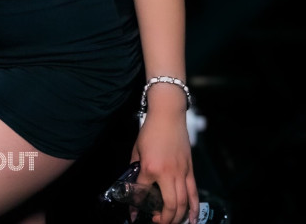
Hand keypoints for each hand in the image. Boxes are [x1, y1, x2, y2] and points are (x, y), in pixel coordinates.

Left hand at [132, 109, 198, 223]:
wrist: (167, 116)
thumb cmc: (150, 130)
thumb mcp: (137, 148)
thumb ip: (136, 167)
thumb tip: (134, 182)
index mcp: (150, 167)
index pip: (143, 193)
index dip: (137, 206)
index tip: (134, 215)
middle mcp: (167, 173)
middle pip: (169, 205)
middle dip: (164, 219)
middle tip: (157, 221)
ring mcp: (181, 172)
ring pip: (183, 202)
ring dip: (177, 217)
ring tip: (171, 222)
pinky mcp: (190, 170)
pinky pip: (194, 193)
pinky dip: (194, 208)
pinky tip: (192, 219)